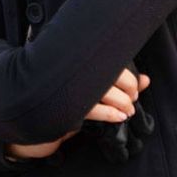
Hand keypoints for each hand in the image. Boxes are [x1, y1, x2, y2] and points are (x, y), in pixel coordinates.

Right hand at [5, 68, 149, 160]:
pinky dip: (110, 113)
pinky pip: (92, 109)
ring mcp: (69, 89)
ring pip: (103, 91)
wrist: (31, 113)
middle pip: (109, 75)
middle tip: (133, 96)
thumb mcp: (91, 87)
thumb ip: (118, 81)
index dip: (127, 75)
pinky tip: (120, 116)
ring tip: (129, 109)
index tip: (135, 85)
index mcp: (78, 60)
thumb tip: (146, 80)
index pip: (108, 62)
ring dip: (122, 102)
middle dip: (127, 88)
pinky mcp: (66, 107)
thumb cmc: (61, 96)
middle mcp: (74, 72)